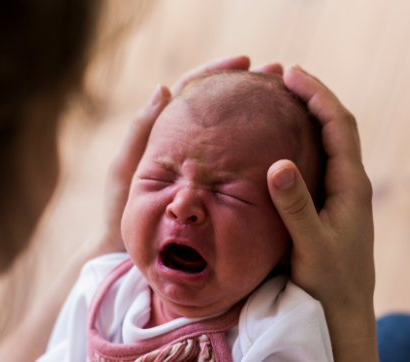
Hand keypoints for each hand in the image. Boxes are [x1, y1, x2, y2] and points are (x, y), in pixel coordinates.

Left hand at [97, 56, 283, 252]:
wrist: (128, 252)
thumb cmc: (121, 211)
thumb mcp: (126, 170)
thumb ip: (141, 132)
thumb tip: (164, 88)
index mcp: (165, 132)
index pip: (194, 89)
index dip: (218, 72)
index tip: (245, 62)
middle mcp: (189, 144)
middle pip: (221, 106)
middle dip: (249, 88)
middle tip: (278, 74)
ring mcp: (205, 166)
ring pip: (234, 133)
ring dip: (259, 115)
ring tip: (288, 101)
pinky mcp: (216, 188)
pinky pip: (240, 164)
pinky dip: (258, 150)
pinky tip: (281, 146)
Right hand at [268, 65, 375, 331]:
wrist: (345, 316)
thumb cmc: (329, 284)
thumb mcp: (310, 246)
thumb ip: (295, 207)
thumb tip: (279, 164)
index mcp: (352, 186)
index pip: (338, 125)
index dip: (317, 94)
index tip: (290, 73)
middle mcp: (352, 185)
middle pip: (336, 126)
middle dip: (312, 97)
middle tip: (281, 76)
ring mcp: (343, 197)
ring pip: (329, 144)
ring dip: (308, 117)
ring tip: (280, 99)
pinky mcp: (332, 209)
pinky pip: (319, 163)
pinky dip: (303, 142)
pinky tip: (281, 144)